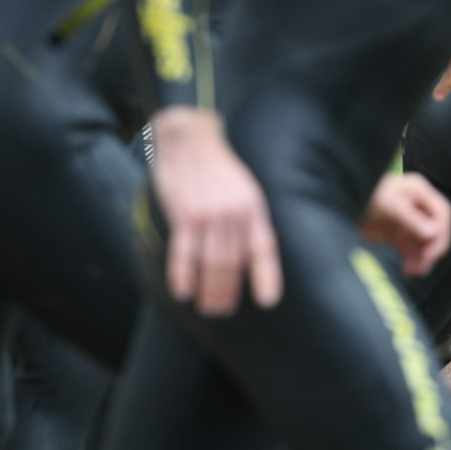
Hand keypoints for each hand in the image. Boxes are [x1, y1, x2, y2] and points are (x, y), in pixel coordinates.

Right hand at [149, 106, 281, 316]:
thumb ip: (247, 219)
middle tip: (223, 311)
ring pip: (212, 261)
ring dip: (210, 290)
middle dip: (229, 291)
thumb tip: (247, 253)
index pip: (263, 248)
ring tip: (208, 308)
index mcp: (253, 209)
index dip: (266, 276)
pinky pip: (185, 251)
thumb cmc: (218, 169)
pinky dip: (183, 274)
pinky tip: (183, 292)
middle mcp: (235, 214)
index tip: (268, 301)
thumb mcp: (244, 189)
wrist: (190, 138)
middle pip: (234, 262)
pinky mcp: (185, 214)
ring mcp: (209, 214)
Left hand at [362, 172, 450, 277]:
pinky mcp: (395, 235)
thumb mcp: (389, 205)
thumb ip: (411, 219)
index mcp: (419, 192)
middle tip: (424, 264)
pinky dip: (412, 260)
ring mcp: (406, 221)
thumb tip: (432, 233)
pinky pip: (410, 250)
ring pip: (424, 242)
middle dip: (431, 248)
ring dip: (422, 258)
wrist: (337, 204)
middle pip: (435, 230)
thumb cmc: (364, 195)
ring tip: (415, 271)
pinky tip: (409, 270)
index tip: (433, 251)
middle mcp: (416, 206)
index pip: (442, 214)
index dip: (441, 234)